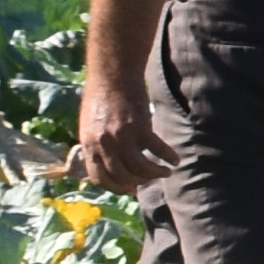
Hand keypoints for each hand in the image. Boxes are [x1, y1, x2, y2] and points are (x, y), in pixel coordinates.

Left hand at [76, 69, 169, 192]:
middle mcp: (103, 144)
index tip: (127, 188)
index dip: (114, 187)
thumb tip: (107, 162)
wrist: (112, 75)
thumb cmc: (100, 97)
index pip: (99, 178)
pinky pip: (157, 149)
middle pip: (122, 176)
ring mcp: (122, 137)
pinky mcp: (140, 127)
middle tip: (148, 182)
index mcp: (88, 145)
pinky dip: (168, 156)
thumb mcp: (89, 125)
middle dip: (137, 183)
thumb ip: (96, 144)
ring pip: (140, 167)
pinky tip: (175, 159)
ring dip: (154, 174)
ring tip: (165, 173)